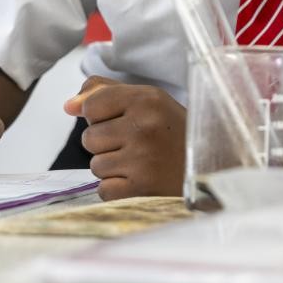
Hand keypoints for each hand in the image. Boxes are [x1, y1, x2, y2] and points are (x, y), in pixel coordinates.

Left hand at [64, 76, 185, 200]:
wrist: (213, 169)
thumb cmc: (175, 133)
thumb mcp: (150, 102)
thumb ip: (106, 93)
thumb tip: (68, 105)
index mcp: (148, 99)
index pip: (92, 105)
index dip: (101, 115)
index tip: (124, 120)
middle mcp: (145, 126)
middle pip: (89, 137)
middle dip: (106, 144)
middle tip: (139, 145)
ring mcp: (142, 159)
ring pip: (95, 165)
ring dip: (113, 167)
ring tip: (142, 163)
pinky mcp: (140, 189)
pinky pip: (104, 189)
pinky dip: (118, 189)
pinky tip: (141, 180)